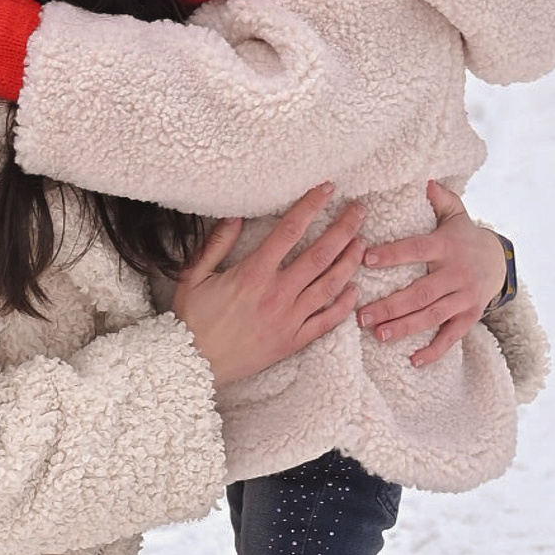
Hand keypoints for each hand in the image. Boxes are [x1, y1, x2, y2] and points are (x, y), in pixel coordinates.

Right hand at [172, 183, 366, 388]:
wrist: (193, 365)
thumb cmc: (191, 320)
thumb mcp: (193, 275)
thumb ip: (216, 243)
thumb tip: (235, 215)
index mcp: (254, 273)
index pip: (290, 230)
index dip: (311, 205)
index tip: (327, 189)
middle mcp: (277, 293)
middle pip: (321, 254)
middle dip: (344, 229)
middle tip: (359, 211)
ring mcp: (289, 319)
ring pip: (330, 285)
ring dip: (350, 262)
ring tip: (362, 243)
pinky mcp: (293, 341)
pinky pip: (326, 322)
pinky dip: (344, 306)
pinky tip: (355, 290)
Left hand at [359, 180, 508, 366]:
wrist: (499, 261)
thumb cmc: (464, 237)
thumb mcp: (456, 214)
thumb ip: (440, 199)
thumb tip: (425, 181)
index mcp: (446, 246)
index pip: (416, 250)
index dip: (393, 254)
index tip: (365, 258)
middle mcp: (456, 274)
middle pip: (421, 292)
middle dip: (390, 305)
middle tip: (361, 315)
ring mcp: (464, 297)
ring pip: (432, 316)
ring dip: (404, 327)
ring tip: (377, 334)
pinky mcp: (470, 316)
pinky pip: (452, 336)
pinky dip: (435, 349)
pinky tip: (414, 360)